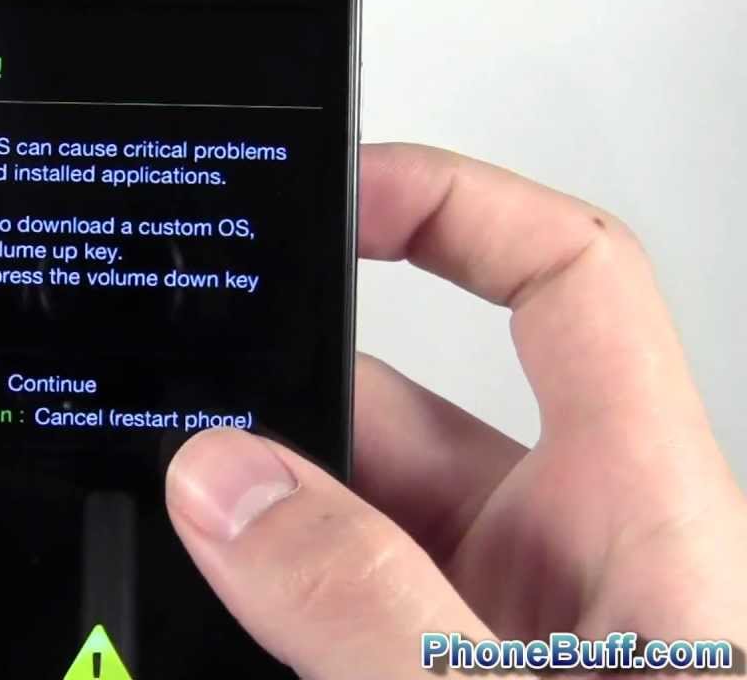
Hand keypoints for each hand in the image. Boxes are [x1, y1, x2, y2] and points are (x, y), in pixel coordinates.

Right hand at [167, 144, 746, 677]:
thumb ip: (374, 602)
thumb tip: (228, 486)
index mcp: (638, 511)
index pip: (567, 282)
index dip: (456, 203)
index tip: (338, 190)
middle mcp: (564, 554)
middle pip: (403, 412)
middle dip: (284, 409)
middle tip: (181, 436)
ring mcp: (488, 621)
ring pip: (345, 515)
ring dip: (257, 519)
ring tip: (183, 540)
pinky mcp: (426, 673)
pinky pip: (326, 597)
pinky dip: (258, 588)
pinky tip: (211, 604)